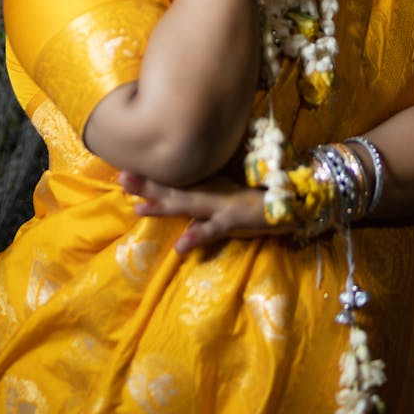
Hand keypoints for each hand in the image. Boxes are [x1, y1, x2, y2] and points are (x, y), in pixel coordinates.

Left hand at [118, 171, 293, 253]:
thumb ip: (214, 183)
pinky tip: (180, 248)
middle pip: (173, 188)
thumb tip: (192, 183)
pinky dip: (196, 237)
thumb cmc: (262, 190)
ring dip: (162, 205)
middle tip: (121, 177)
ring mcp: (220, 204)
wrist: (293, 195)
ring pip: (186, 204)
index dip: (151, 173)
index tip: (125, 165)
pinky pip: (212, 229)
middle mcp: (210, 190)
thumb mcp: (233, 186)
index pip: (174, 177)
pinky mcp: (233, 219)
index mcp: (208, 181)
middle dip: (146, 184)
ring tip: (137, 208)